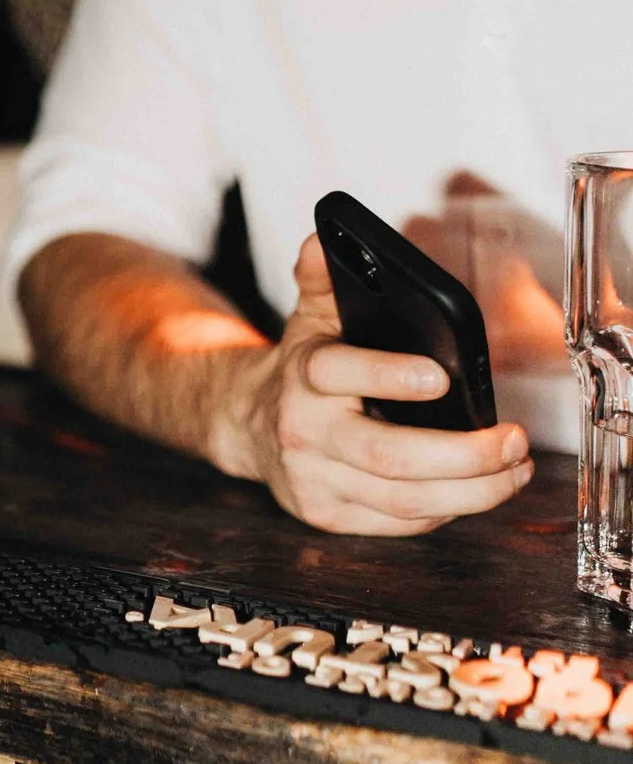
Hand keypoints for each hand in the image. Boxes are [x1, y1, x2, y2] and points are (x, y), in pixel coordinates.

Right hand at [210, 235, 530, 534]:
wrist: (249, 425)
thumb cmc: (301, 370)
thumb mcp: (308, 317)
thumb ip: (321, 278)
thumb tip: (324, 239)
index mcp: (302, 375)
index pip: (339, 374)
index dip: (388, 376)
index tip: (440, 377)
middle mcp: (304, 432)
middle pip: (387, 456)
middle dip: (462, 455)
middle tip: (511, 441)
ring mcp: (314, 479)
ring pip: (402, 501)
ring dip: (472, 492)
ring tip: (514, 470)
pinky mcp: (328, 515)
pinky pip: (399, 523)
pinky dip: (446, 510)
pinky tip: (474, 490)